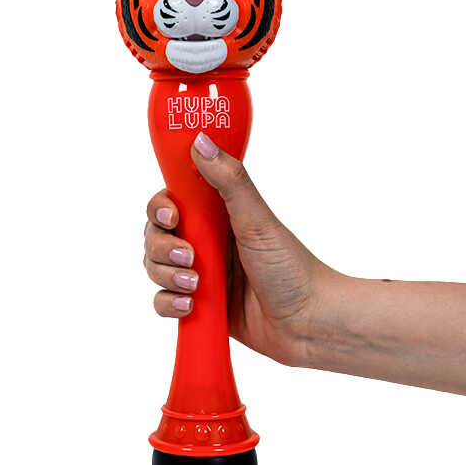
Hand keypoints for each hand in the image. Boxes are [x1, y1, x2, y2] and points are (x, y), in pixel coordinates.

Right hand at [143, 132, 330, 365]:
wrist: (309, 323)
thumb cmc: (292, 268)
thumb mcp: (258, 220)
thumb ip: (229, 181)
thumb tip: (200, 141)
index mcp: (217, 216)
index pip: (170, 202)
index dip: (161, 209)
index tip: (172, 217)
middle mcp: (206, 242)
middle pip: (155, 236)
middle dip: (163, 248)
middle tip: (190, 257)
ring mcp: (201, 275)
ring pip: (156, 269)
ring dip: (167, 276)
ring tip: (196, 286)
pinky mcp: (200, 306)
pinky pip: (164, 303)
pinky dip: (169, 304)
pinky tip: (190, 305)